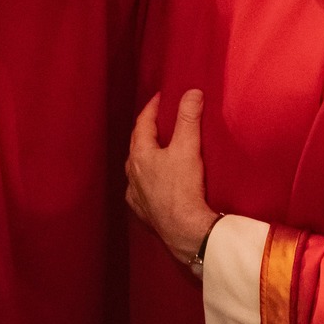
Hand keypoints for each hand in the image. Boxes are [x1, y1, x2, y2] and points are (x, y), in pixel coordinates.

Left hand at [125, 89, 217, 267]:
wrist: (184, 230)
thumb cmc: (183, 188)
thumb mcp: (188, 147)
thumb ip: (189, 118)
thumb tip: (192, 92)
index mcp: (140, 154)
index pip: (143, 122)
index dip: (152, 107)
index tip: (161, 97)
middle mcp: (132, 173)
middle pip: (137, 144)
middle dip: (148, 129)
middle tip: (161, 120)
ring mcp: (135, 193)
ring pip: (137, 167)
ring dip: (146, 155)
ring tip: (159, 149)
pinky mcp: (143, 211)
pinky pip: (141, 190)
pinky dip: (147, 181)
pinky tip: (154, 183)